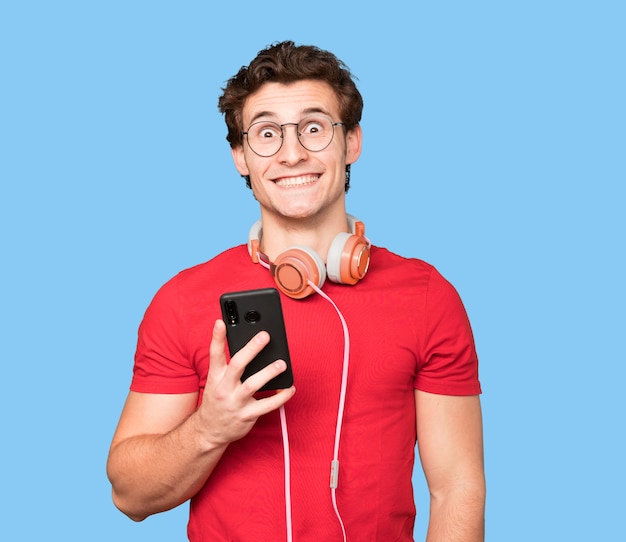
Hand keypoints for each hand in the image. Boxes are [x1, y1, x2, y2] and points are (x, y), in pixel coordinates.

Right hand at [196, 319, 294, 446]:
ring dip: (268, 373)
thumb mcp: (216, 381)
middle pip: (237, 365)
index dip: (217, 338)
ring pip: (252, 385)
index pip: (215, 354)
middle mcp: (224, 389)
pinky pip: (267, 406)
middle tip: (265, 335)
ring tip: (281, 364)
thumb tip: (251, 344)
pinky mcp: (247, 416)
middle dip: (251, 349)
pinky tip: (290, 388)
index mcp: (215, 377)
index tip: (220, 322)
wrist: (208, 431)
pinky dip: (281, 397)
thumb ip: (229, 364)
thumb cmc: (218, 399)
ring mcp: (235, 403)